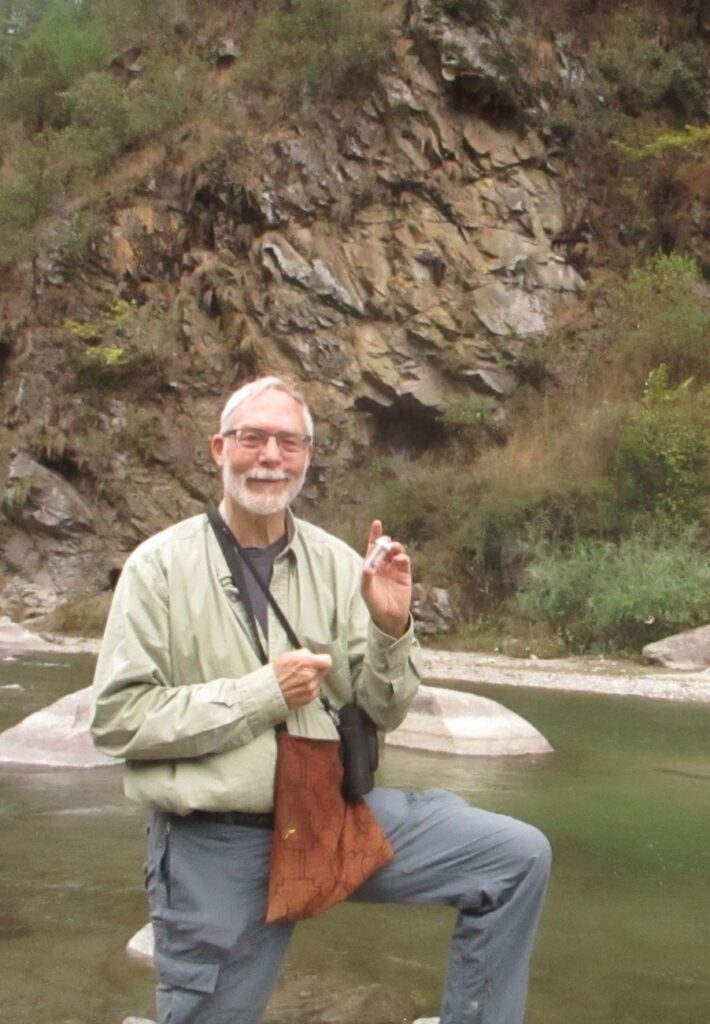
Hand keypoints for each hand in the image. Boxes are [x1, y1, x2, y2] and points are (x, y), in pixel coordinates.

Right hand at [273, 649, 332, 708]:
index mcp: (307, 662)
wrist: (270, 690)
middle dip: (316, 669)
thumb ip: (305, 654)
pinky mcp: (310, 697)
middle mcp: (311, 676)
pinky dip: (310, 688)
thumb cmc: (277, 672)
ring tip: (299, 680)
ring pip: (319, 680)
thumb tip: (313, 656)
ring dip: (313, 679)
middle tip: (304, 670)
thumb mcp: (289, 655)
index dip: (322, 660)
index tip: (319, 661)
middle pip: (323, 671)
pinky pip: (316, 690)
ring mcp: (311, 688)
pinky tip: (299, 686)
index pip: (327, 661)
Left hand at [361, 520, 411, 638]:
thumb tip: (367, 565)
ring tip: (393, 549)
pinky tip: (399, 559)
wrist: (390, 617)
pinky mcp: (405, 574)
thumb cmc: (375, 604)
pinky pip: (404, 561)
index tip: (377, 523)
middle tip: (386, 542)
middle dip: (386, 541)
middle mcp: (383, 565)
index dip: (375, 535)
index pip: (373, 548)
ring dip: (395, 547)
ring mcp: (395, 569)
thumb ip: (366, 578)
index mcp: (372, 567)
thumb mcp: (367, 591)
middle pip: (385, 548)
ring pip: (396, 552)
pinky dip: (402, 557)